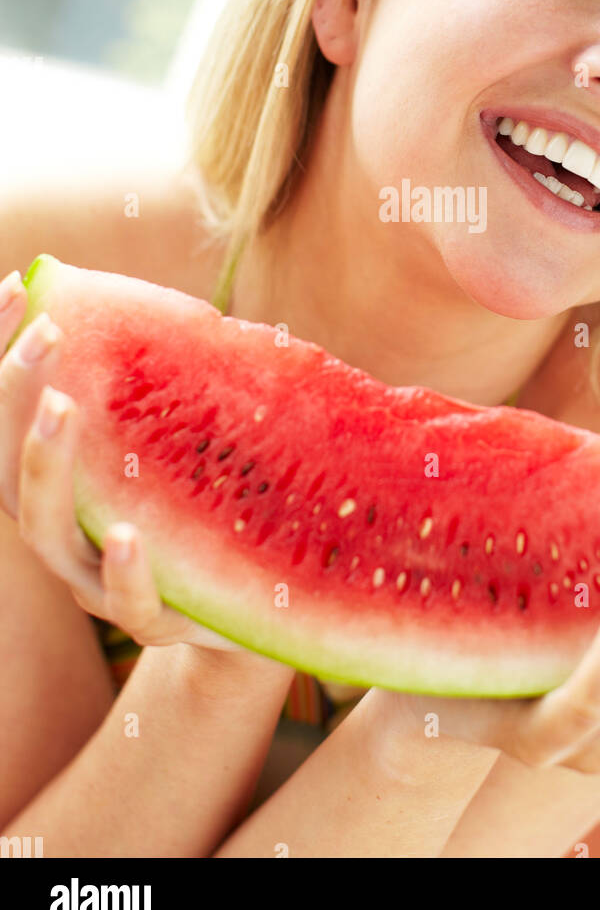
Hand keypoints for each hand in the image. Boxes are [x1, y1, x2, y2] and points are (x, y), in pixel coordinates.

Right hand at [0, 270, 249, 654]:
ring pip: (46, 534)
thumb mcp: (191, 444)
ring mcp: (99, 583)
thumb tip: (204, 311)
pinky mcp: (153, 622)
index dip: (2, 357)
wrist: (262, 609)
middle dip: (14, 397)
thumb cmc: (214, 511)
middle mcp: (67, 533)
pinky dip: (124, 572)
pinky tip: (129, 535)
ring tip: (61, 408)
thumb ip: (181, 393)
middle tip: (45, 332)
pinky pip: (127, 604)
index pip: (10, 418)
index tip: (17, 286)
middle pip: (7, 470)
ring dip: (46, 467)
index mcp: (67, 487)